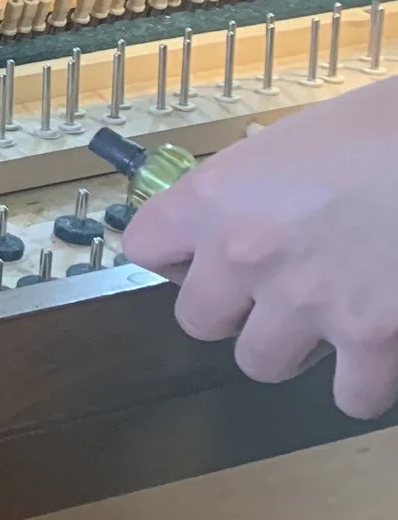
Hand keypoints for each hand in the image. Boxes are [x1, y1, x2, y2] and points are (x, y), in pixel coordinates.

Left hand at [124, 74, 397, 416]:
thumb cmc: (382, 124)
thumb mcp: (297, 139)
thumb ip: (258, 188)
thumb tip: (259, 211)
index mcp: (216, 196)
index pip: (145, 246)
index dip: (175, 254)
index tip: (205, 251)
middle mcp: (244, 254)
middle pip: (198, 319)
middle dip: (234, 309)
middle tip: (278, 286)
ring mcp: (305, 302)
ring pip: (261, 362)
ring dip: (291, 347)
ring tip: (328, 316)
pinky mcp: (371, 337)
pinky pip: (350, 395)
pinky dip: (363, 382)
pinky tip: (379, 351)